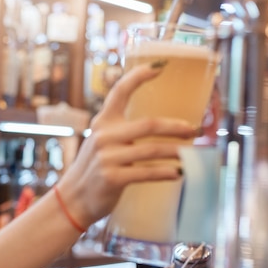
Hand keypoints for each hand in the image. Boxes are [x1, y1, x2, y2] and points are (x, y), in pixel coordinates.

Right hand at [56, 63, 197, 228]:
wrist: (73, 199)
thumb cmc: (94, 170)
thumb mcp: (101, 143)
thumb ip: (121, 132)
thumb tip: (160, 129)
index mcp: (103, 122)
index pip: (119, 91)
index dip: (138, 77)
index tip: (158, 68)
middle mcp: (104, 136)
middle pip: (148, 125)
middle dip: (176, 127)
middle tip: (194, 130)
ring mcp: (107, 157)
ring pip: (152, 150)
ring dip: (175, 151)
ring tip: (190, 154)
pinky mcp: (113, 177)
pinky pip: (147, 172)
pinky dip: (165, 172)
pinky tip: (177, 173)